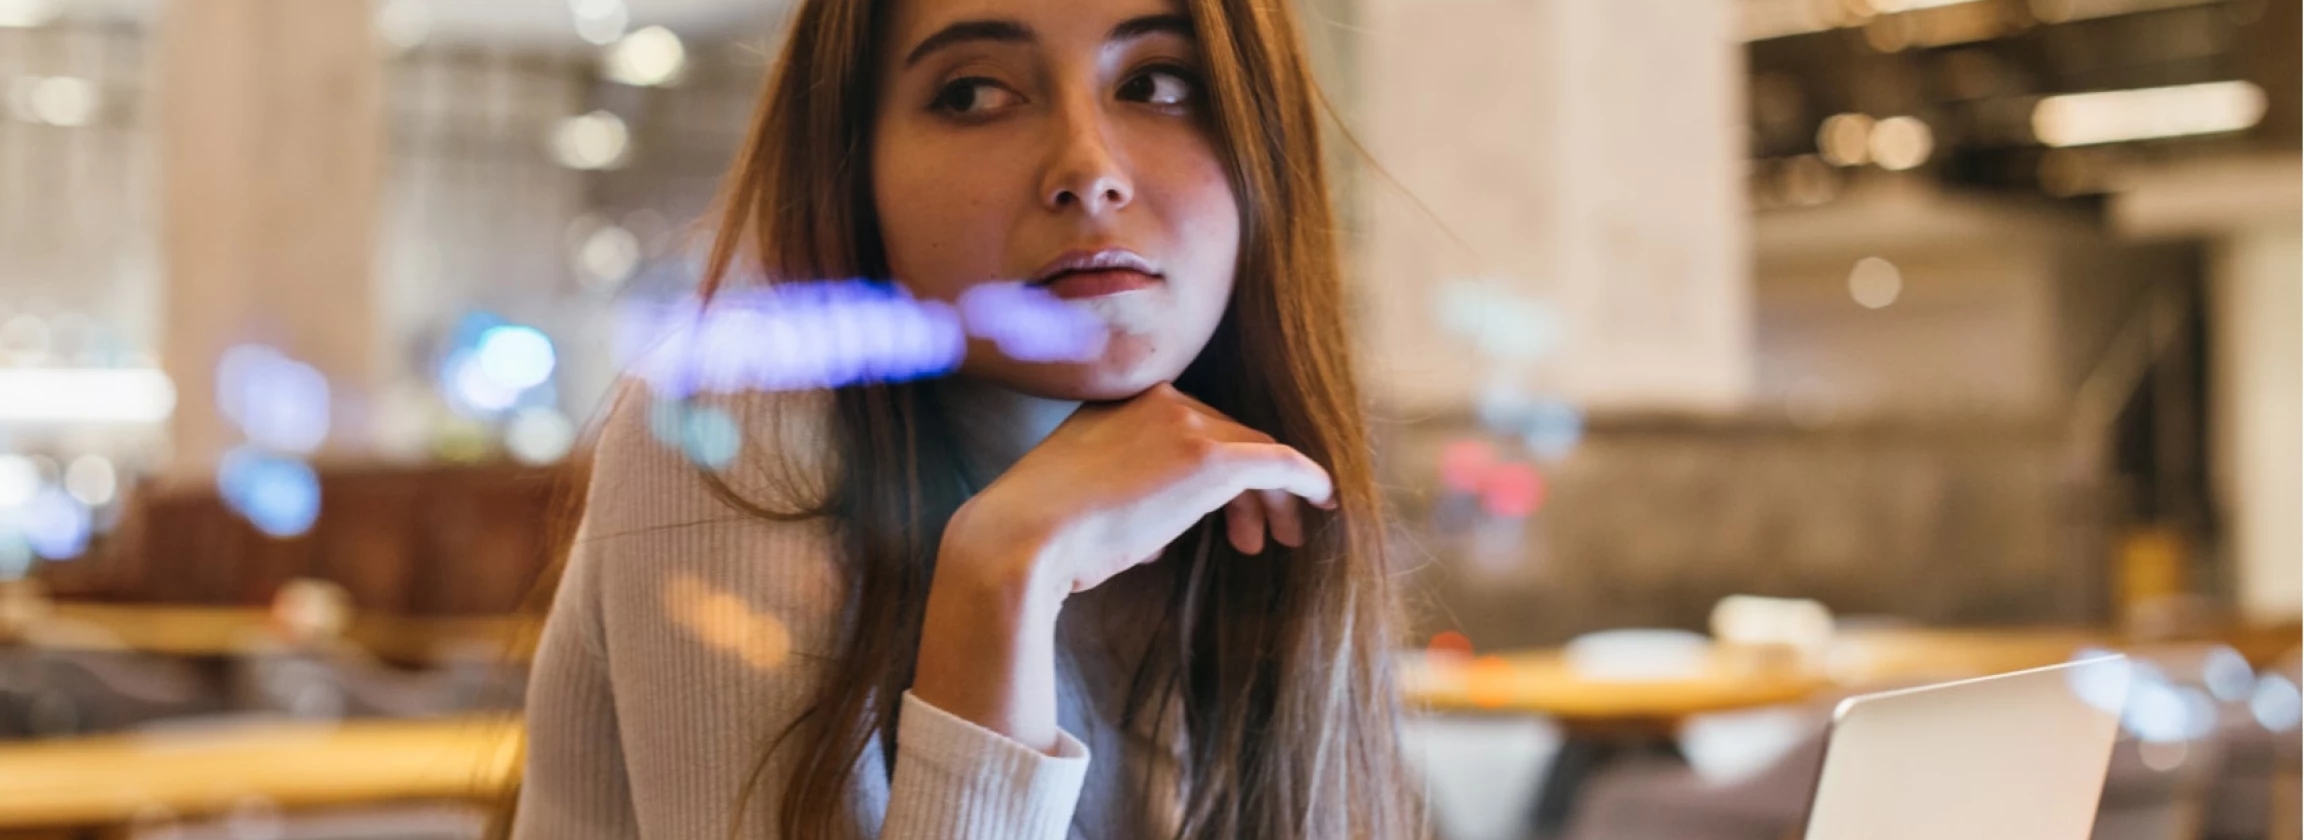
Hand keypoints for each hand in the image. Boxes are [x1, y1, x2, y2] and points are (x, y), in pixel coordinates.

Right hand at [943, 382, 1335, 600]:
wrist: (1021, 538)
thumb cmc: (1038, 536)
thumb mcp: (1079, 503)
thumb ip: (1125, 504)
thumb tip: (1155, 538)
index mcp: (1121, 404)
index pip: (1188, 429)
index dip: (1212, 477)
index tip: (1220, 517)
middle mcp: (1157, 401)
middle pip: (1227, 436)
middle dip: (1246, 491)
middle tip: (1255, 538)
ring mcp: (1185, 424)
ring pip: (1254, 452)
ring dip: (1271, 498)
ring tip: (1281, 541)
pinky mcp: (1211, 457)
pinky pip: (1279, 462)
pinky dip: (1306, 479)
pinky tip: (1324, 501)